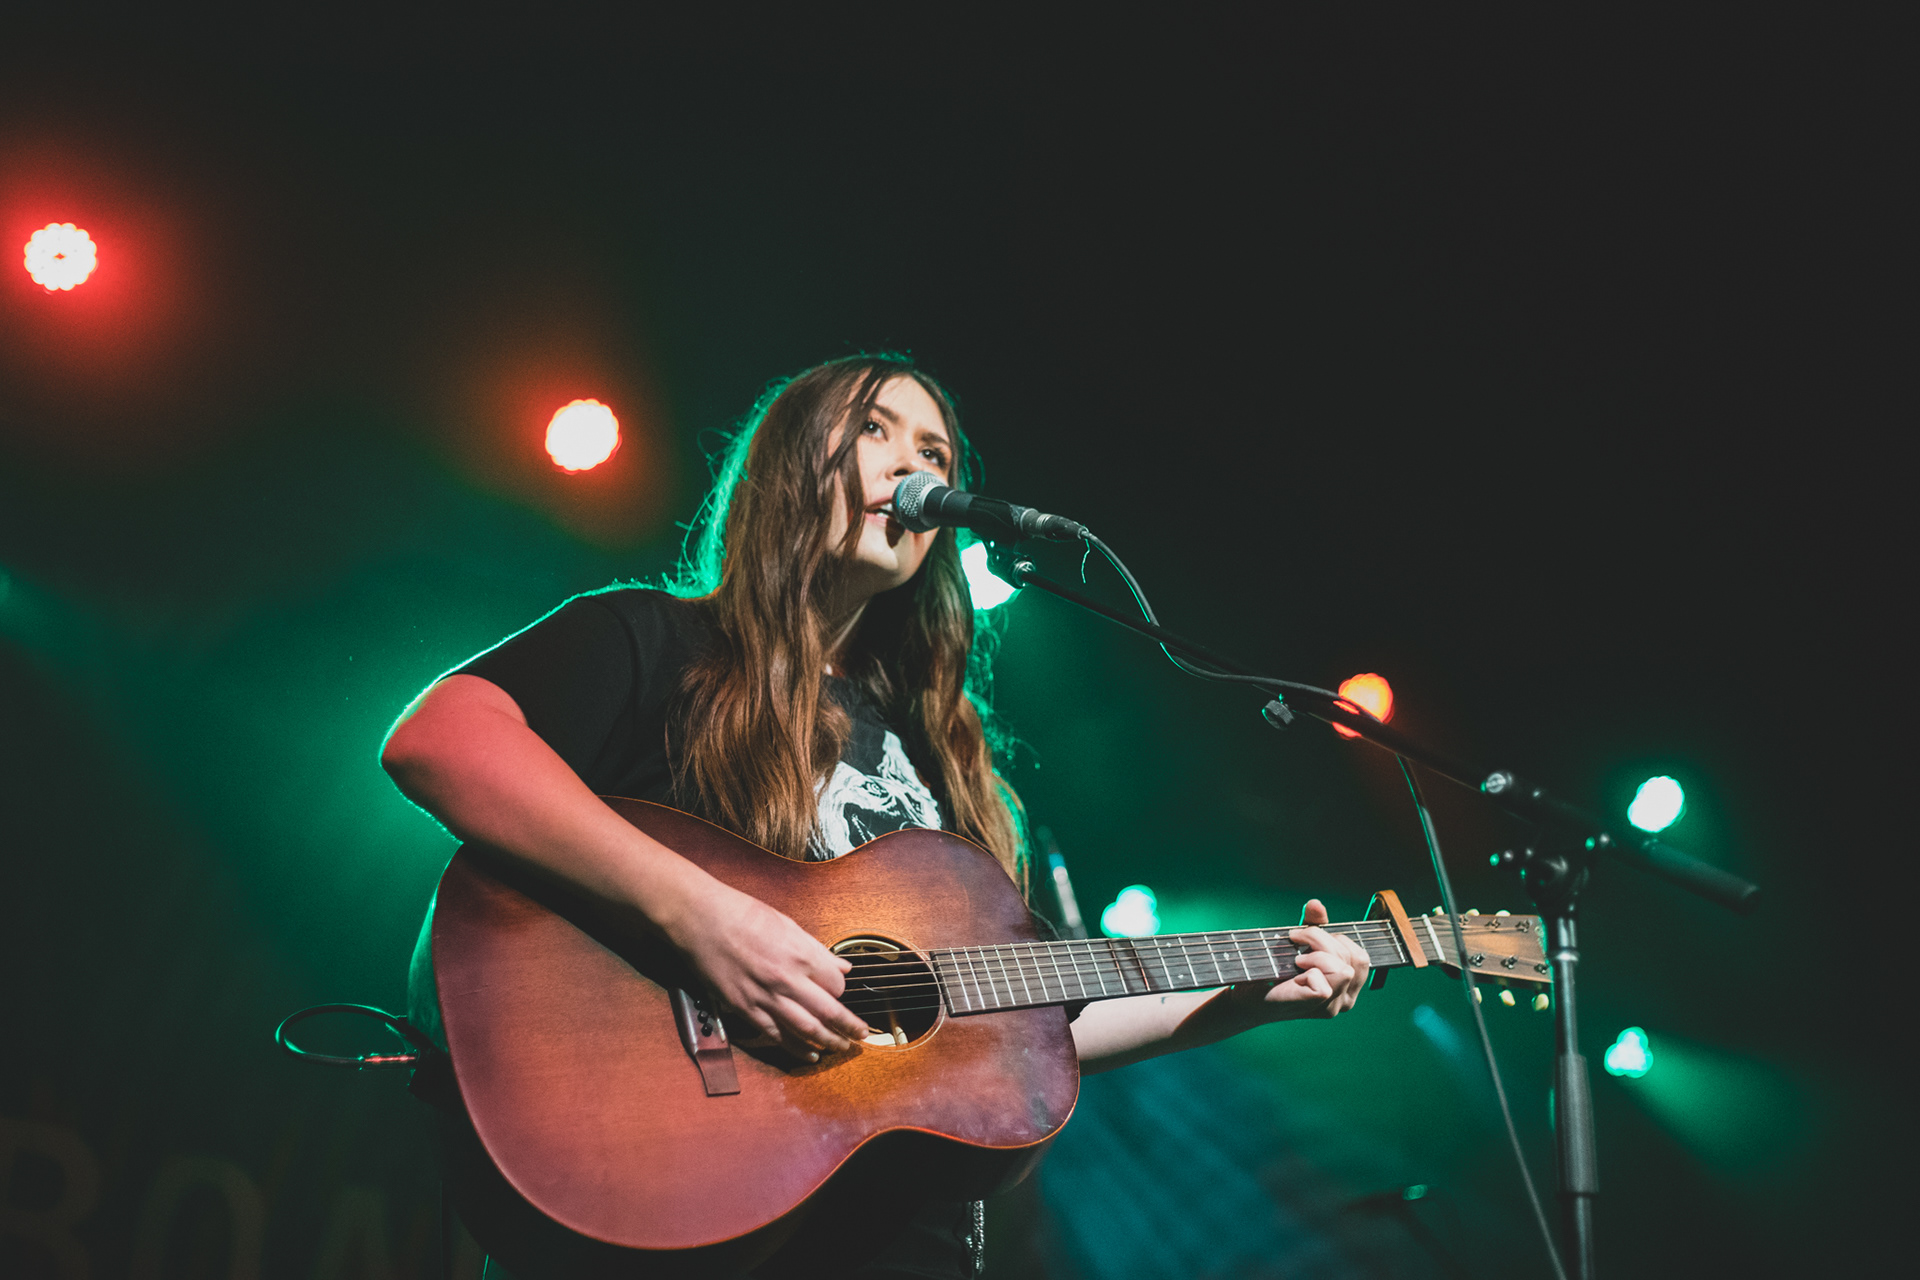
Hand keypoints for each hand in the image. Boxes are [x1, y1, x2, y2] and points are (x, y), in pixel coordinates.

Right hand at [657, 878, 869, 1058]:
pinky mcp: (744, 1009)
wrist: (699, 918)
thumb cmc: (740, 913)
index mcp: (800, 953)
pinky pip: (776, 1035)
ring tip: (842, 1048)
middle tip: (862, 1035)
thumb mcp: (786, 923)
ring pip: (806, 1029)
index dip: (842, 990)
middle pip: (829, 1011)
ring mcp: (765, 997)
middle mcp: (787, 979)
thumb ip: (816, 949)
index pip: (836, 984)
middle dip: (849, 1027)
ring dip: (829, 1041)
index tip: (841, 991)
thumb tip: (841, 964)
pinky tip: (809, 1054)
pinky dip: (795, 1048)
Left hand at [1215, 898, 1368, 1023]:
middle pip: (1353, 958)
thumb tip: (1315, 904)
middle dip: (1321, 940)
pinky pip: (1323, 986)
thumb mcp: (1299, 943)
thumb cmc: (1274, 971)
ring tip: (1296, 960)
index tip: (1309, 940)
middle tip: (1296, 944)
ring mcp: (1332, 1007)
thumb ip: (1313, 924)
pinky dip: (1308, 973)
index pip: (1362, 957)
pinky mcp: (1315, 1008)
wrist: (1247, 996)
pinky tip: (1293, 974)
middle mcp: (1346, 999)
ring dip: (1315, 955)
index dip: (1338, 941)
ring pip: (1342, 970)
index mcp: (1349, 985)